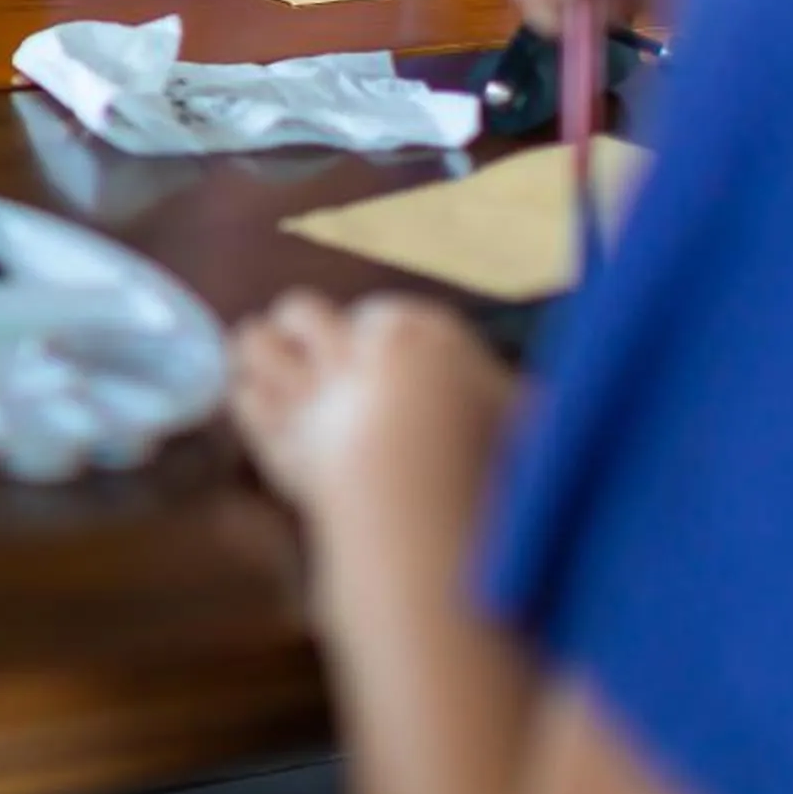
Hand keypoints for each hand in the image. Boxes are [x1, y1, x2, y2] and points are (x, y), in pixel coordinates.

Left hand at [230, 291, 514, 530]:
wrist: (417, 482)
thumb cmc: (489, 449)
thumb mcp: (526, 417)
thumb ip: (523, 406)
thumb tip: (548, 411)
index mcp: (409, 332)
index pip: (380, 318)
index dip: (378, 339)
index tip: (383, 354)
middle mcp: (349, 350)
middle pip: (302, 311)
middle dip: (301, 326)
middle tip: (307, 345)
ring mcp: (307, 393)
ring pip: (256, 344)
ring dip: (259, 351)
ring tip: (263, 360)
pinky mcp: (280, 438)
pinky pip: (244, 401)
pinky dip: (248, 399)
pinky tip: (253, 403)